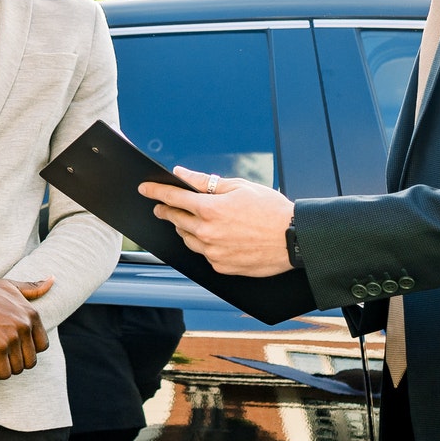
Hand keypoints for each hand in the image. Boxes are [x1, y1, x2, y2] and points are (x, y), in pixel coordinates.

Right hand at [0, 256, 52, 379]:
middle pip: (31, 360)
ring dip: (6, 370)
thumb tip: (52, 280)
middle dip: (18, 363)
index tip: (16, 351)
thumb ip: (32, 288)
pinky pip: (4, 372)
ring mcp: (11, 338)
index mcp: (31, 314)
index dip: (29, 351)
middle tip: (3, 360)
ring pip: (18, 368)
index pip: (42, 345)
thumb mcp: (11, 286)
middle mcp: (24, 326)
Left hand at [139, 166, 296, 276]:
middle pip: (176, 219)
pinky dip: (203, 243)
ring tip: (189, 219)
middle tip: (161, 206)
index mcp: (210, 209)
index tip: (144, 188)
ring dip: (184, 227)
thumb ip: (204, 181)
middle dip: (166, 210)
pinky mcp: (221, 267)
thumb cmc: (271, 210)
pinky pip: (203, 253)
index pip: (173, 197)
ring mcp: (213, 252)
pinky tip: (211, 236)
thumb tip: (181, 173)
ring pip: (187, 238)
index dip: (156, 191)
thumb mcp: (238, 187)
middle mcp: (207, 232)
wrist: (294, 239)